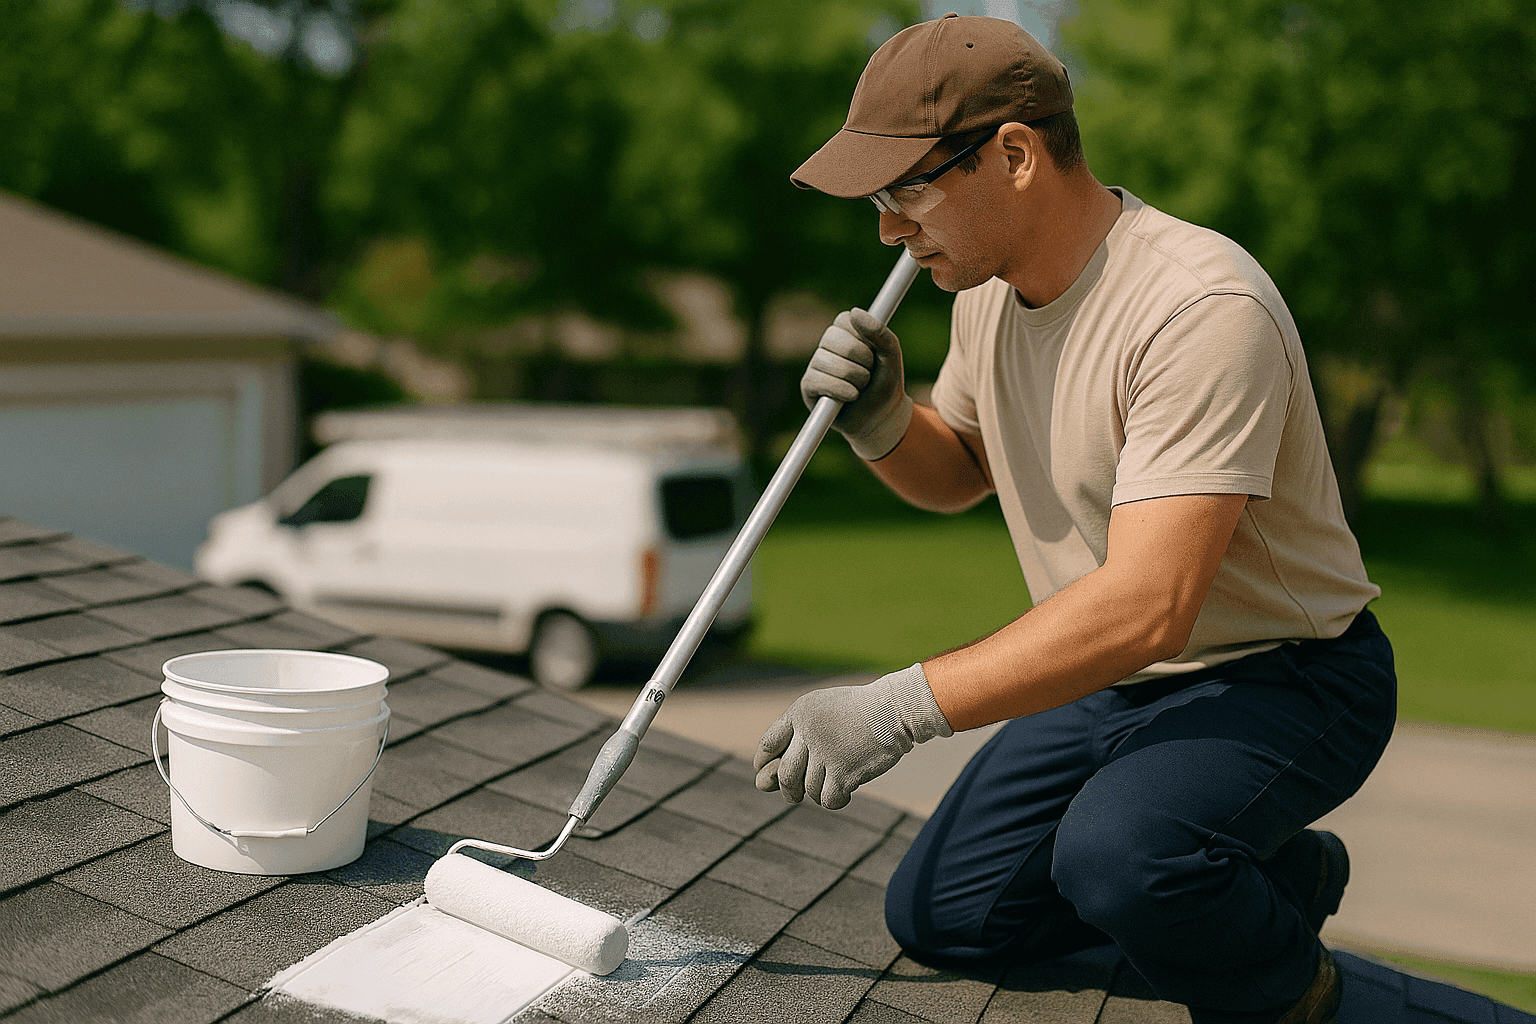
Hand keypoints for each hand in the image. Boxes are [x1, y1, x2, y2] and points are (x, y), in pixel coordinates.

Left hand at [754, 664, 951, 808]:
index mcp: (800, 713)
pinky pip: (827, 799)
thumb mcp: (824, 710)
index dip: (764, 761)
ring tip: (834, 783)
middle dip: (787, 789)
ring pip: (808, 789)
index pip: (768, 743)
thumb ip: (798, 735)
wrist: (894, 709)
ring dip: (818, 792)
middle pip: (784, 773)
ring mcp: (826, 753)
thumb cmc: (860, 711)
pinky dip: (835, 801)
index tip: (764, 771)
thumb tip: (764, 778)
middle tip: (793, 795)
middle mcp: (808, 732)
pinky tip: (846, 793)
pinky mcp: (844, 772)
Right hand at [800, 308, 913, 460]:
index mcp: (845, 331)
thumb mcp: (891, 356)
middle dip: (860, 359)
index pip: (845, 320)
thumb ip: (880, 332)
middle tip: (869, 373)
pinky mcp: (808, 386)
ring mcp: (815, 365)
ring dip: (855, 378)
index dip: (864, 338)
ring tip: (861, 387)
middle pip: (834, 339)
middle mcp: (827, 345)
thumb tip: (855, 312)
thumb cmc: (885, 384)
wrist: (881, 418)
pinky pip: (819, 381)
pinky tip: (851, 397)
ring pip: (828, 361)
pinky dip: (842, 391)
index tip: (874, 353)